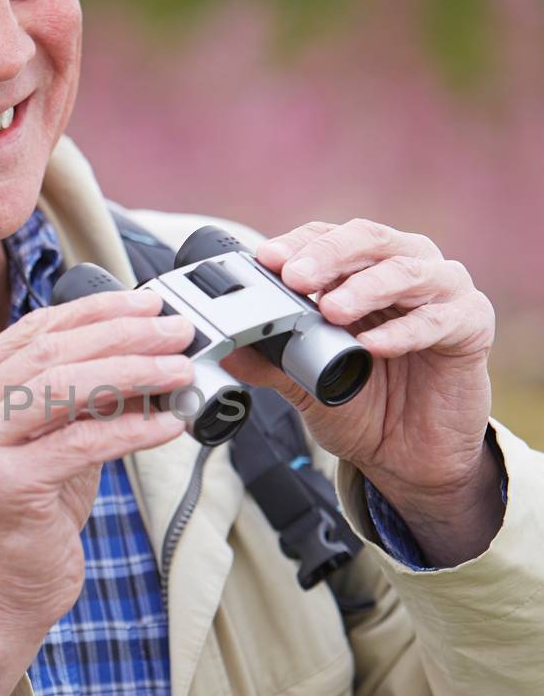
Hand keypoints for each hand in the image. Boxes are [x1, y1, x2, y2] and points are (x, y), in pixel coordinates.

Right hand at [0, 291, 192, 695]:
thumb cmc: (28, 514)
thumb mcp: (50, 440)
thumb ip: (80, 395)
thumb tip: (146, 351)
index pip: (37, 330)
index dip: (98, 311)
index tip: (148, 305)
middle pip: (51, 351)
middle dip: (124, 334)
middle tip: (176, 332)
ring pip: (63, 387)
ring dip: (133, 372)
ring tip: (178, 371)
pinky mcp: (3, 485)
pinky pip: (81, 443)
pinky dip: (132, 429)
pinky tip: (168, 425)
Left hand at [221, 218, 496, 513]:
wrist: (407, 457)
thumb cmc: (363, 406)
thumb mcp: (305, 384)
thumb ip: (270, 361)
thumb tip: (224, 348)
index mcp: (360, 269)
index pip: (326, 238)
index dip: (297, 244)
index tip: (265, 259)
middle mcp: (402, 266)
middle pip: (367, 239)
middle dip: (328, 255)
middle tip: (295, 277)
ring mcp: (441, 291)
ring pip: (406, 270)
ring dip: (365, 287)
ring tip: (332, 309)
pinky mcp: (471, 324)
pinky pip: (439, 319)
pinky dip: (405, 329)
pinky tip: (374, 345)